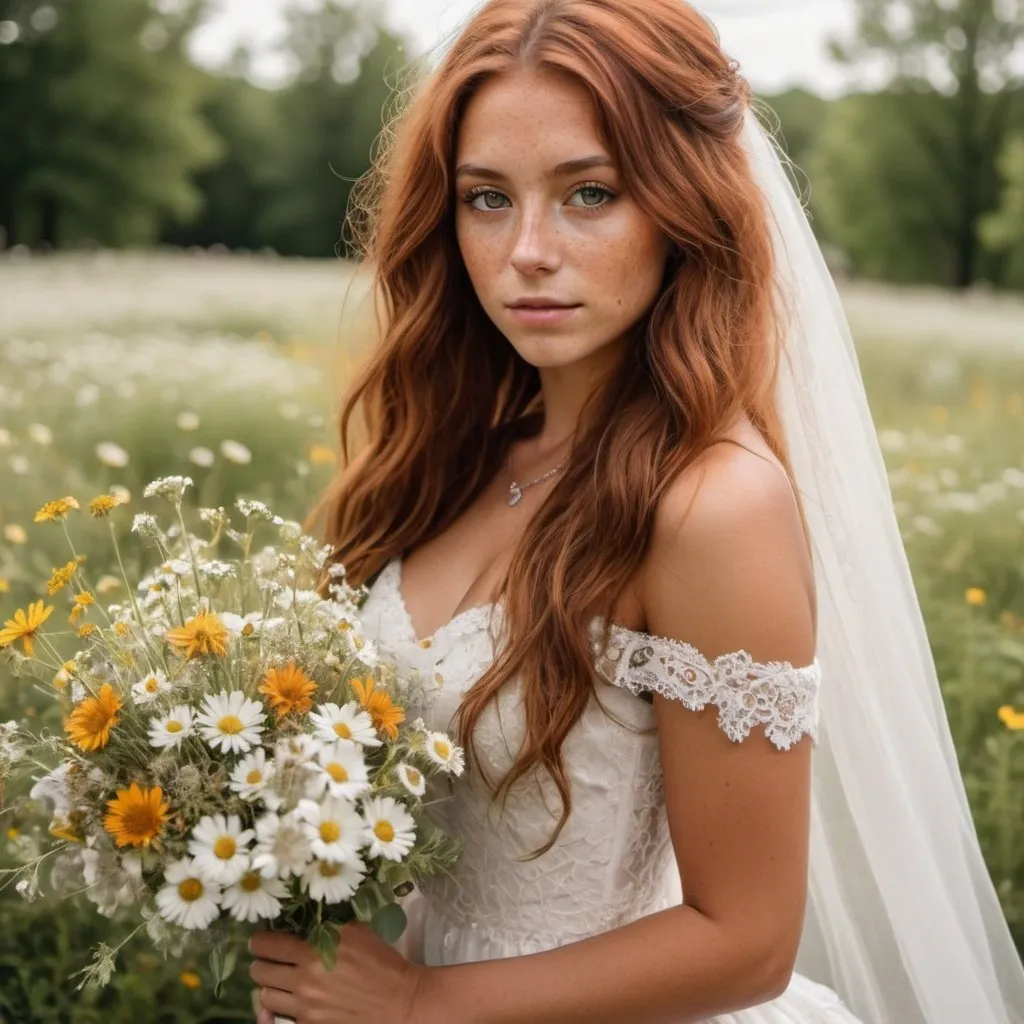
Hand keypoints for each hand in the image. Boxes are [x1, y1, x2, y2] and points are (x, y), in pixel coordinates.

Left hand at [250, 923, 425, 1023]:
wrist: (399, 1002)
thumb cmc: (381, 962)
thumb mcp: (355, 932)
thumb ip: (326, 928)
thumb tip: (304, 925)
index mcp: (314, 952)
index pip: (267, 946)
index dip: (260, 941)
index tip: (261, 941)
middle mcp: (303, 981)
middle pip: (260, 972)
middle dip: (261, 963)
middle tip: (269, 960)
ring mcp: (305, 1008)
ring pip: (265, 998)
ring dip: (270, 988)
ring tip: (281, 982)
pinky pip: (280, 1018)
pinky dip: (281, 1009)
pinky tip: (292, 1001)